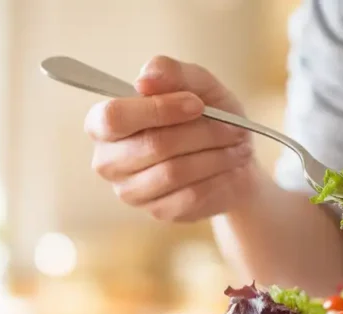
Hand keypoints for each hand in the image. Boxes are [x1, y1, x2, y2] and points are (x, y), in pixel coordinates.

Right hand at [85, 55, 256, 221]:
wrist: (232, 157)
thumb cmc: (206, 115)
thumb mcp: (197, 84)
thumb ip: (170, 72)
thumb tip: (145, 79)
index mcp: (105, 122)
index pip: (115, 117)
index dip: (159, 109)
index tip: (197, 104)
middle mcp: (108, 160)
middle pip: (152, 145)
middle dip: (200, 133)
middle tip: (233, 128)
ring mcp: (131, 191)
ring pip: (174, 172)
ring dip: (215, 156)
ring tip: (237, 146)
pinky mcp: (158, 211)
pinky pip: (189, 195)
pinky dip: (217, 177)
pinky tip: (230, 167)